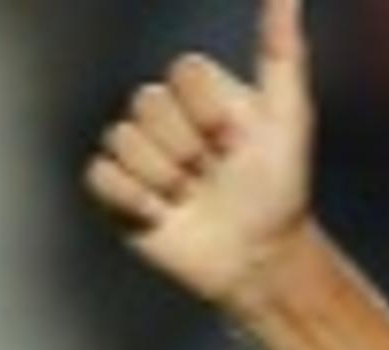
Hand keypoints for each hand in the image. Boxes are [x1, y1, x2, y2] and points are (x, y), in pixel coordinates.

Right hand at [82, 0, 316, 314]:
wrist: (261, 258)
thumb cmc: (279, 190)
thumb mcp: (289, 118)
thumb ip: (282, 53)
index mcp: (196, 91)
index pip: (181, 72)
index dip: (209, 112)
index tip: (237, 145)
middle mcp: (162, 115)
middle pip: (148, 103)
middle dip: (188, 149)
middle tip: (213, 178)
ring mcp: (136, 152)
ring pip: (124, 141)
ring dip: (166, 179)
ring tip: (192, 200)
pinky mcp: (116, 192)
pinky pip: (99, 175)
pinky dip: (132, 198)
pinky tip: (161, 216)